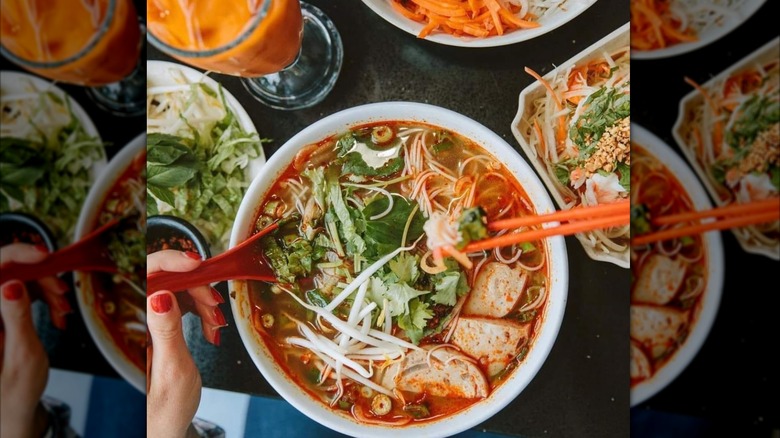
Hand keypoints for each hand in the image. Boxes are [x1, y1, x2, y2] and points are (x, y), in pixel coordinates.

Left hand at [0, 243, 69, 436]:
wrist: (9, 410)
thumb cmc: (14, 391)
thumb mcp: (22, 355)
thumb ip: (17, 318)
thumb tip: (13, 284)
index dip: (15, 255)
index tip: (44, 256)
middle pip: (5, 273)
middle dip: (37, 276)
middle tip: (62, 293)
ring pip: (13, 279)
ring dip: (42, 287)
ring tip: (62, 308)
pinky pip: (16, 291)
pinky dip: (39, 296)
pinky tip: (55, 311)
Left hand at [146, 250, 224, 437]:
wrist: (167, 424)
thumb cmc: (167, 405)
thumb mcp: (172, 367)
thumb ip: (166, 329)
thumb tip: (162, 295)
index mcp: (141, 324)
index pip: (149, 274)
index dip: (171, 261)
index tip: (197, 264)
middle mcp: (144, 317)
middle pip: (169, 278)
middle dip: (197, 285)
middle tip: (215, 304)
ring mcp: (154, 320)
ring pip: (180, 289)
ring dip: (203, 299)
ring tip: (216, 321)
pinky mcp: (165, 324)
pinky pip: (184, 304)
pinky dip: (202, 310)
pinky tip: (211, 326)